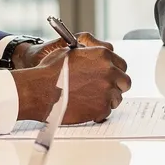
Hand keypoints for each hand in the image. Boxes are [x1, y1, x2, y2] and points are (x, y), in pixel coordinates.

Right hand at [13, 37, 129, 122]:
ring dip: (108, 99)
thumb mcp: (71, 52)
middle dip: (116, 86)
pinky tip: (87, 108)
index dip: (115, 72)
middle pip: (124, 81)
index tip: (110, 77)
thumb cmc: (50, 72)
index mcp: (102, 55)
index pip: (122, 65)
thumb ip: (89, 54)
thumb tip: (93, 56)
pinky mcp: (102, 107)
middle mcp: (109, 71)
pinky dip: (99, 111)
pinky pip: (107, 111)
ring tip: (92, 100)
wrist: (40, 90)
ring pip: (117, 97)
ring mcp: (107, 90)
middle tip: (105, 90)